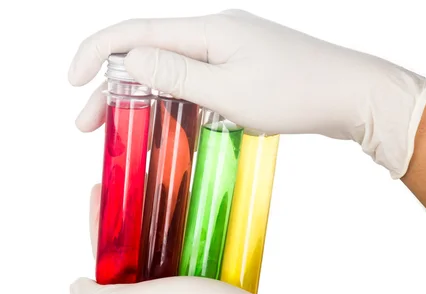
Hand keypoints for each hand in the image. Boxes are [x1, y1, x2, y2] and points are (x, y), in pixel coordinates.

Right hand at [68, 9, 425, 178]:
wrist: (353, 95)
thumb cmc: (298, 94)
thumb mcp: (229, 91)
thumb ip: (176, 76)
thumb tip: (130, 59)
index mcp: (209, 30)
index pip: (137, 33)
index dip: (97, 52)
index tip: (72, 80)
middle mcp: (216, 34)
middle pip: (150, 55)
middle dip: (113, 87)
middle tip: (88, 124)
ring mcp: (231, 52)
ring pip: (172, 72)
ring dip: (142, 99)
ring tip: (119, 131)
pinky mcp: (244, 70)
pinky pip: (197, 82)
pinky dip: (173, 102)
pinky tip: (164, 124)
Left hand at [69, 184, 344, 293]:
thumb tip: (75, 287)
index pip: (109, 257)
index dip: (101, 224)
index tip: (101, 190)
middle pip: (139, 250)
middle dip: (135, 218)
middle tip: (139, 185)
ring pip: (171, 250)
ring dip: (166, 222)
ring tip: (168, 190)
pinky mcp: (217, 287)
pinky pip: (200, 254)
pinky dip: (195, 234)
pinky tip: (200, 214)